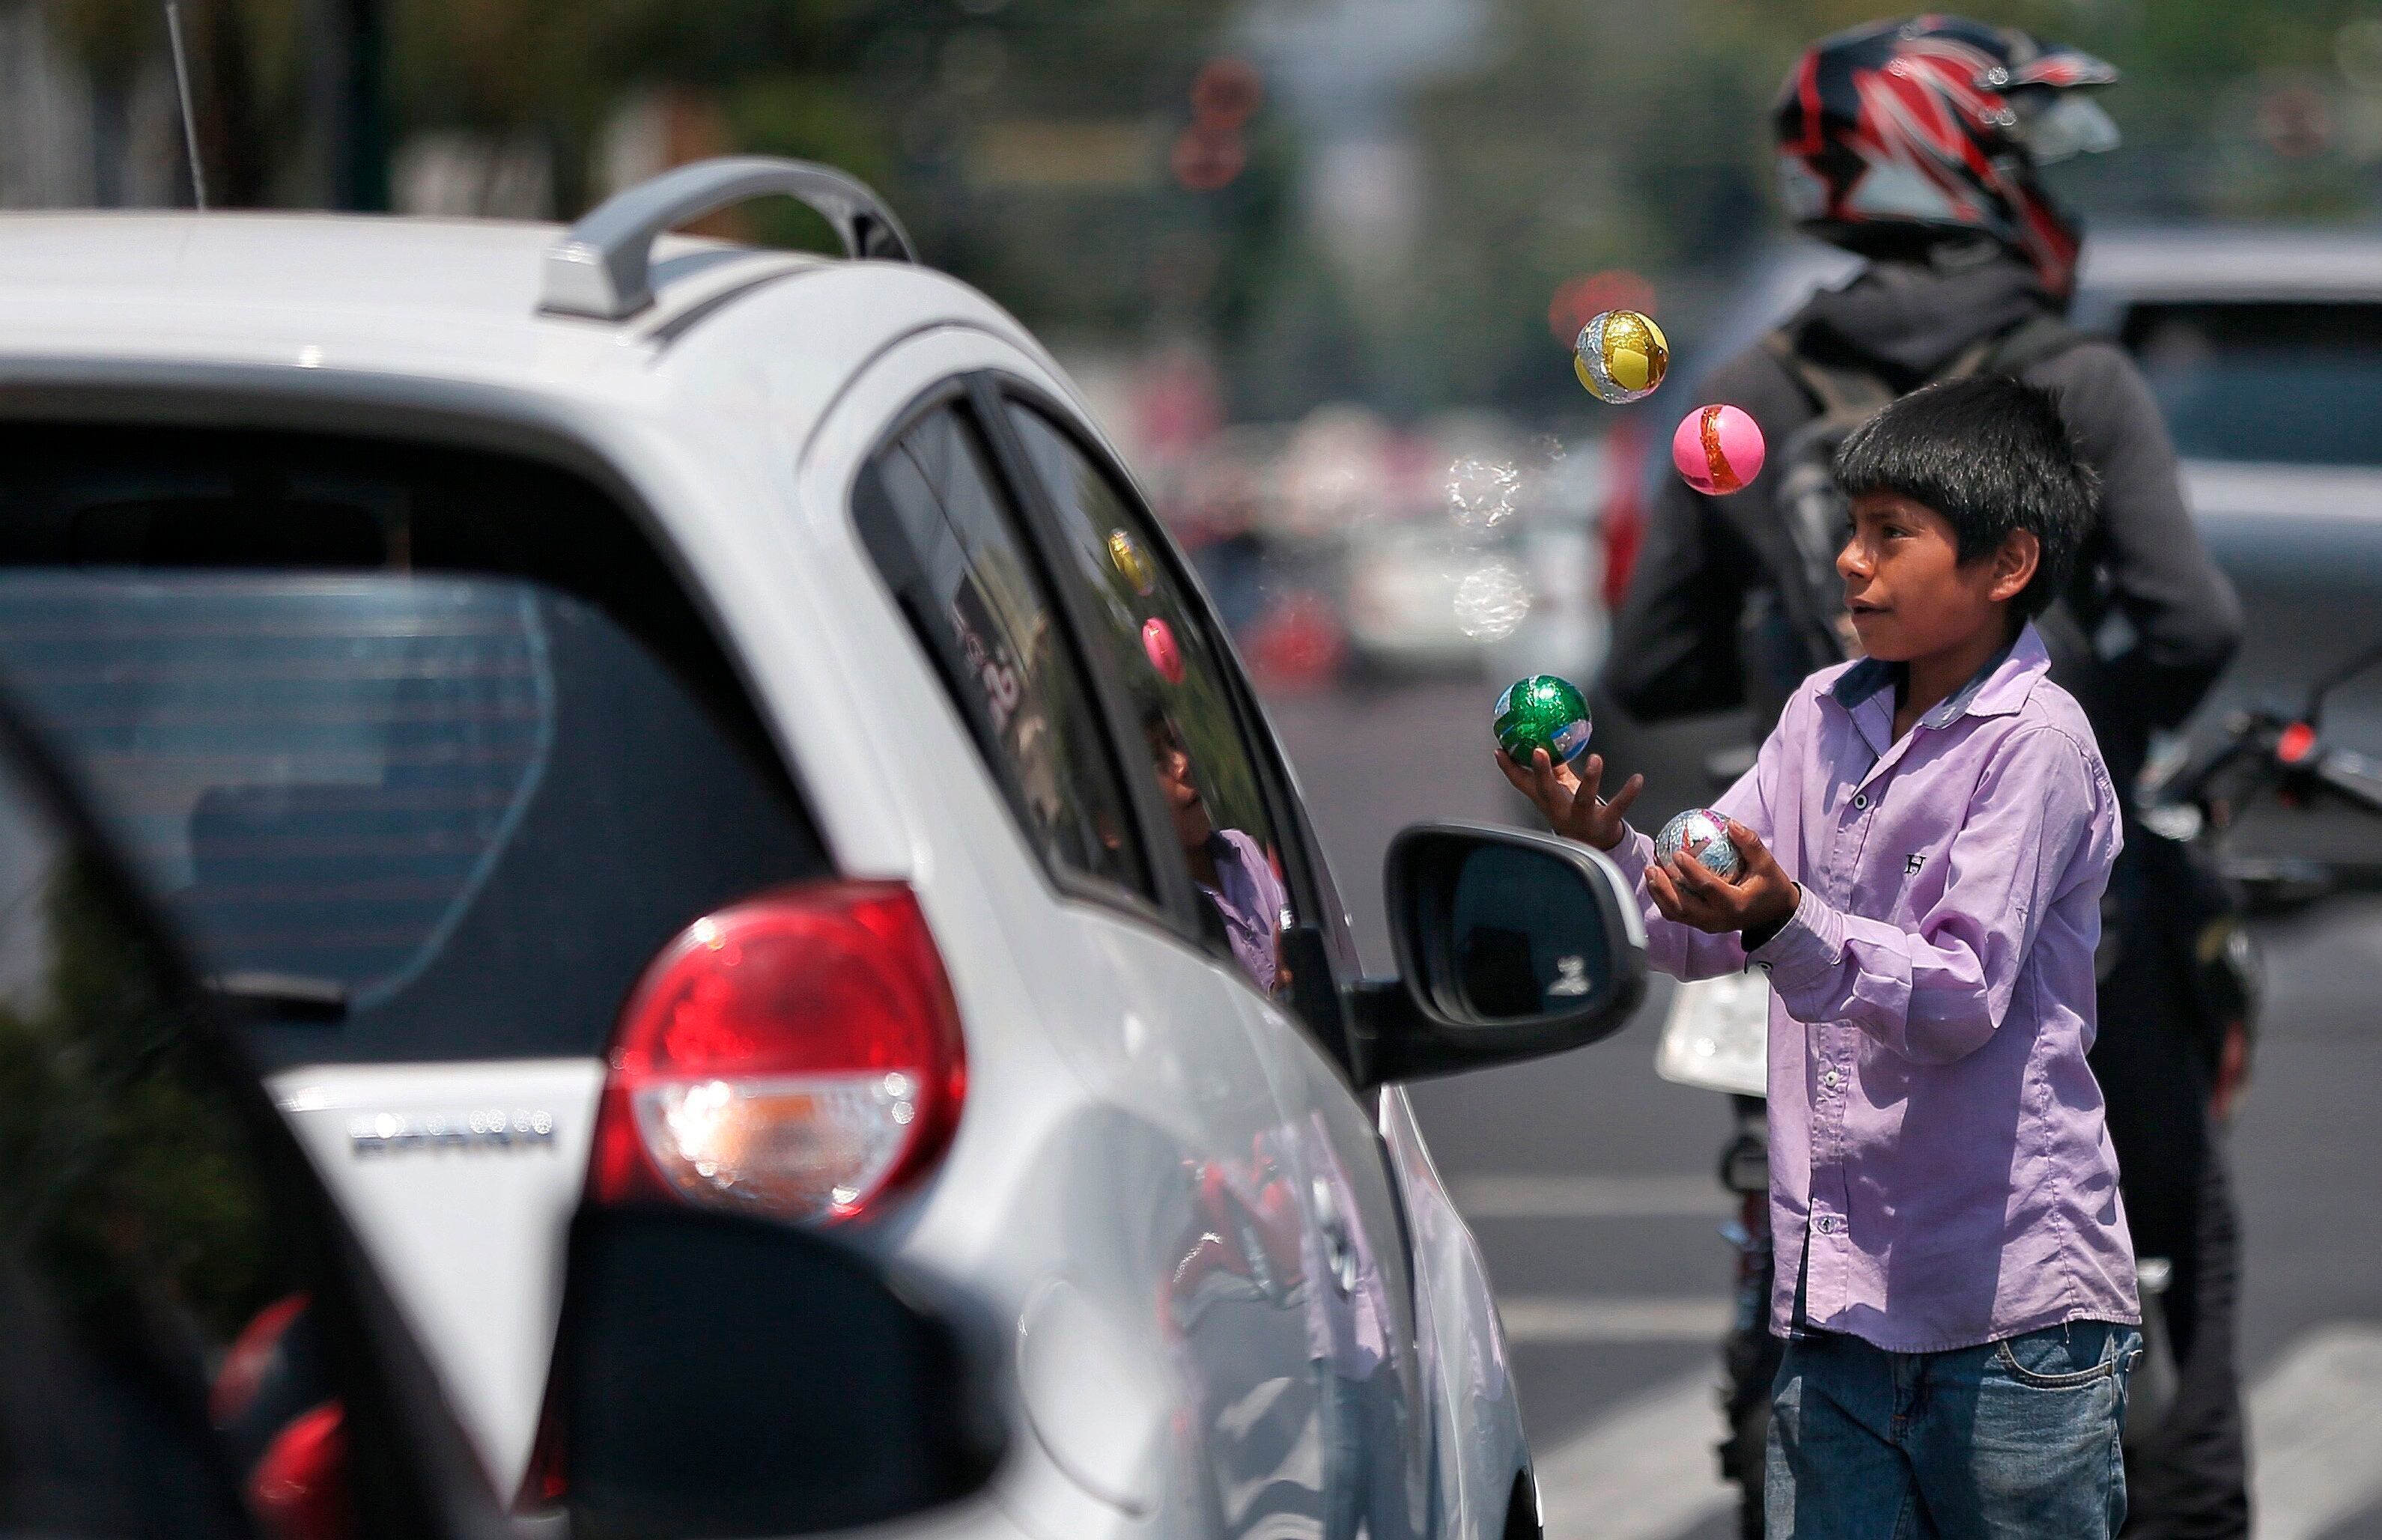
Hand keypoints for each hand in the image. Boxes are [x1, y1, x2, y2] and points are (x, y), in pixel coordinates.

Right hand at [1495, 749, 1642, 851]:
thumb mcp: (1559, 793)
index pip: (1523, 784)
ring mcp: (1582, 818)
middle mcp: (1561, 810)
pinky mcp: (1605, 823)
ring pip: (1583, 799)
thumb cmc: (1574, 814)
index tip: (1501, 750)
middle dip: (1541, 772)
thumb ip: (1552, 771)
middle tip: (1538, 751)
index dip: (1510, 768)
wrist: (1594, 848)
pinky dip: (1628, 793)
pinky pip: (1618, 807)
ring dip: (1589, 779)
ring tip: (1595, 760)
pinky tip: (1637, 779)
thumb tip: (1537, 745)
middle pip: (1547, 791)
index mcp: (1547, 801)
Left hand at [1645, 818, 1799, 939]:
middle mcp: (1719, 919)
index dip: (1691, 871)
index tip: (1677, 853)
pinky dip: (1665, 900)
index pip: (1708, 888)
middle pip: (1684, 907)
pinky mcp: (1703, 926)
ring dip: (1659, 894)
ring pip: (1677, 914)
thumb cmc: (1770, 887)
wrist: (1774, 915)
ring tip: (1650, 873)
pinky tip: (1657, 883)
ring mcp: (1709, 926)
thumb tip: (1731, 824)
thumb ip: (1750, 844)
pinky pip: (1679, 915)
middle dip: (1664, 888)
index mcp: (1735, 904)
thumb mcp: (1767, 864)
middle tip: (1653, 866)